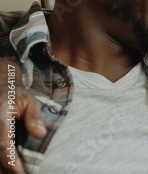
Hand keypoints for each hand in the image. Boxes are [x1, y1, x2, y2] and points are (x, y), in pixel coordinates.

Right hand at [0, 56, 45, 172]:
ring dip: (1, 166)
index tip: (21, 172)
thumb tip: (40, 134)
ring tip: (16, 173)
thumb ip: (34, 117)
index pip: (3, 143)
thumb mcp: (30, 100)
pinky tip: (8, 168)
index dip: (11, 161)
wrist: (1, 86)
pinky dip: (1, 159)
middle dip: (6, 168)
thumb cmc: (16, 95)